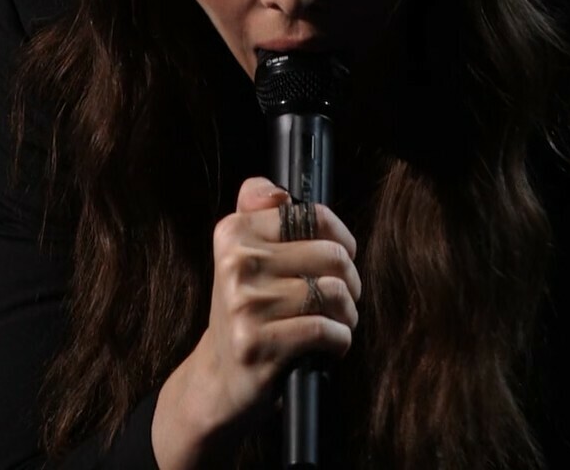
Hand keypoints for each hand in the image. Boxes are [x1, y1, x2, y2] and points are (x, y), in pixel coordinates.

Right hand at [152, 177, 361, 467]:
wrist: (219, 377)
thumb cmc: (247, 310)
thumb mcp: (244, 255)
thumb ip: (256, 211)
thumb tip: (274, 191)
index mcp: (233, 232)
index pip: (311, 215)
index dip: (340, 237)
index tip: (339, 259)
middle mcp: (235, 264)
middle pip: (332, 255)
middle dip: (350, 281)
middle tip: (342, 299)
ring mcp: (244, 305)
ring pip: (334, 293)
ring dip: (348, 314)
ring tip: (338, 323)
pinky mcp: (256, 344)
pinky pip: (326, 330)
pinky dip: (340, 341)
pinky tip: (331, 346)